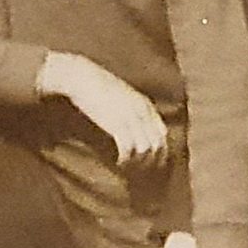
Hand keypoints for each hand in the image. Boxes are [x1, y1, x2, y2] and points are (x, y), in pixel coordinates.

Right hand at [38, 52, 166, 165]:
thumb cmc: (99, 87)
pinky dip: (125, 160)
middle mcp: (143, 112)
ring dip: (138, 162)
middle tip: (139, 169)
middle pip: (157, 144)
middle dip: (150, 161)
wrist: (84, 78)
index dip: (160, 151)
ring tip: (127, 166)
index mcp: (146, 105)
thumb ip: (134, 109)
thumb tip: (136, 128)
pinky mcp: (117, 124)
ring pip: (145, 149)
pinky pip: (128, 149)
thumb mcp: (124, 96)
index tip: (151, 161)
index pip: (163, 134)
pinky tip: (119, 162)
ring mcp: (131, 118)